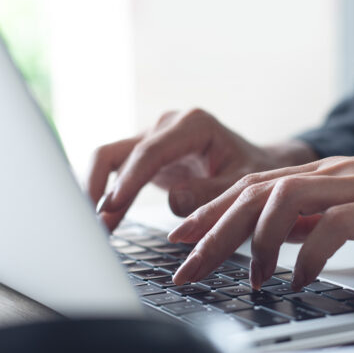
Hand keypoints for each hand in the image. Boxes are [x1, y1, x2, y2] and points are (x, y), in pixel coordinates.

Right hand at [87, 108, 316, 230]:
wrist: (260, 164)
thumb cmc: (257, 172)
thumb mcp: (244, 184)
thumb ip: (211, 193)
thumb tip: (173, 201)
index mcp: (193, 125)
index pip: (150, 152)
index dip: (128, 180)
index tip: (112, 207)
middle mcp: (168, 125)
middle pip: (118, 151)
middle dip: (100, 187)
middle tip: (94, 223)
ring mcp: (154, 138)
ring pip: (110, 160)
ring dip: (97, 192)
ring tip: (96, 227)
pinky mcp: (147, 155)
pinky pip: (117, 172)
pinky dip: (108, 195)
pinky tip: (104, 221)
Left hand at [168, 156, 353, 288]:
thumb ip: (313, 221)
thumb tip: (272, 240)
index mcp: (319, 175)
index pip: (249, 187)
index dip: (209, 210)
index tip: (179, 237)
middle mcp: (329, 173)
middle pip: (252, 194)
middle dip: (211, 231)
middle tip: (186, 266)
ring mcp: (353, 185)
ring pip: (280, 201)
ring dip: (255, 242)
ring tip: (247, 279)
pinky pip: (331, 226)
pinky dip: (308, 254)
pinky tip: (300, 279)